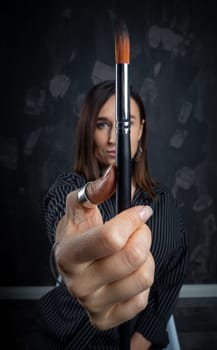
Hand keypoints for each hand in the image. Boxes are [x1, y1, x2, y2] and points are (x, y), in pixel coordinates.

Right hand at [54, 165, 154, 329]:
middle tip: (140, 229)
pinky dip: (143, 281)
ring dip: (146, 258)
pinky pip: (141, 300)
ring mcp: (91, 304)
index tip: (141, 211)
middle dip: (144, 235)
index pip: (111, 238)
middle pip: (132, 257)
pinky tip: (130, 272)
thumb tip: (113, 173)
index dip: (133, 219)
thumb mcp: (79, 207)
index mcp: (68, 254)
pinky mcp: (105, 318)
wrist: (71, 265)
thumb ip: (96, 189)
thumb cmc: (77, 233)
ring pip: (142, 278)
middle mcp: (77, 284)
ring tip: (134, 250)